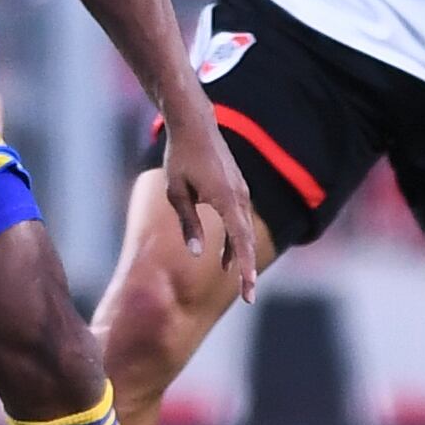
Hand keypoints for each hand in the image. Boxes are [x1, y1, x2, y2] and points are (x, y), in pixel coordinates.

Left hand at [159, 108, 258, 298]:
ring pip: (244, 231)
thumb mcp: (176, 192)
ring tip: (236, 283)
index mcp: (226, 198)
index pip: (240, 240)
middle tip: (249, 299)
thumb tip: (197, 253)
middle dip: (248, 271)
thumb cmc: (180, 157)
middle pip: (247, 240)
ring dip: (239, 256)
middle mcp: (239, 196)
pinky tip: (225, 257)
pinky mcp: (238, 189)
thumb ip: (187, 223)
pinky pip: (240, 221)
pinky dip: (235, 240)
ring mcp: (241, 192)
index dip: (245, 268)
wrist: (195, 125)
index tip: (249, 291)